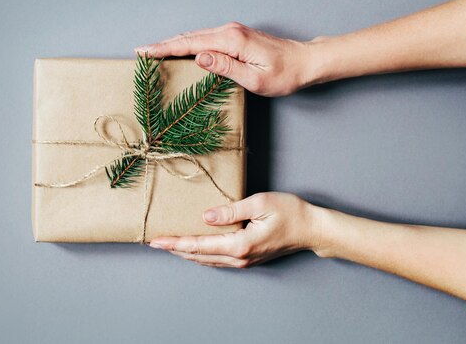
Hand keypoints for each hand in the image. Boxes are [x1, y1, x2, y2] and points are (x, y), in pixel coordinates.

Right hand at [135, 22, 319, 96]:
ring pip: (196, 36)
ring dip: (174, 44)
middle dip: (163, 45)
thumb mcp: (254, 78)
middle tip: (141, 52)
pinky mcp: (236, 36)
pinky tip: (181, 49)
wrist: (305, 62)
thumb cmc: (284, 75)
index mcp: (232, 41)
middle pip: (189, 37)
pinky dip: (188, 43)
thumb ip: (226, 67)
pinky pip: (205, 38)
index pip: (190, 44)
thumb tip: (199, 57)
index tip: (144, 51)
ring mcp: (233, 31)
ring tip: (154, 52)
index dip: (165, 49)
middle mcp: (230, 31)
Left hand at [148, 192, 322, 267]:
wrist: (312, 229)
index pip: (198, 245)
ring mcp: (243, 261)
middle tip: (153, 242)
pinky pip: (216, 259)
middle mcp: (239, 257)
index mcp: (239, 244)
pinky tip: (192, 248)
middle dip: (174, 248)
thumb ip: (230, 210)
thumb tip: (205, 216)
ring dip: (185, 252)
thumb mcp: (259, 203)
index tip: (156, 241)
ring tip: (167, 244)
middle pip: (198, 255)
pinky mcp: (247, 258)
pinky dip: (199, 254)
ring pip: (205, 260)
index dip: (175, 242)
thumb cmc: (290, 212)